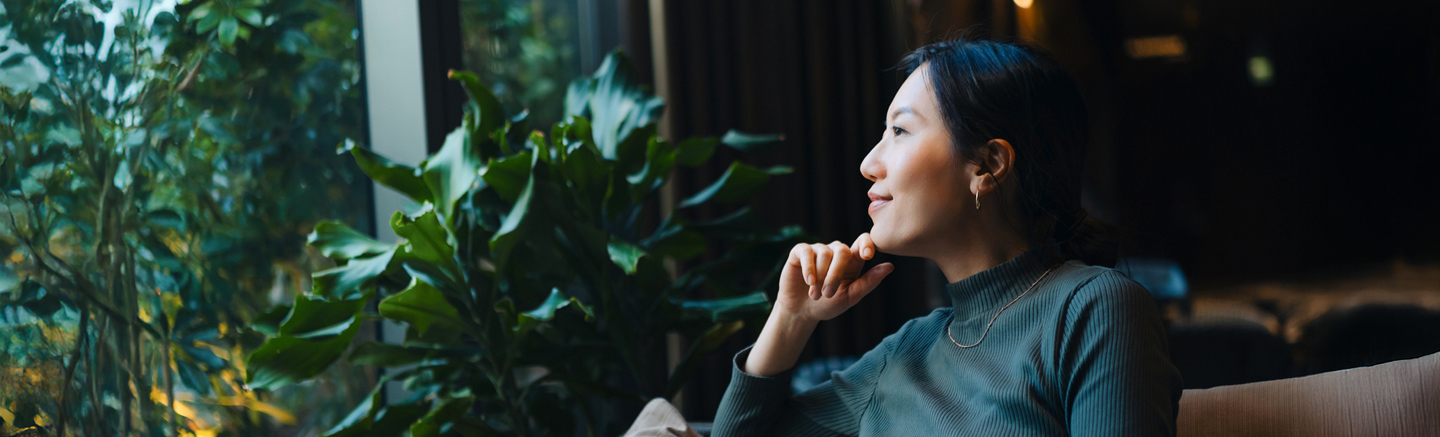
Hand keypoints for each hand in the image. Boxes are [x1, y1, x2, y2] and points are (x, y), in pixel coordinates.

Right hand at [775, 233, 894, 323]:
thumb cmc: (828, 305)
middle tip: (828, 294)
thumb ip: (869, 282)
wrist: (801, 312)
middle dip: (835, 274)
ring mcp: (818, 250)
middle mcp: (836, 251)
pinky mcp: (800, 252)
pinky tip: (809, 282)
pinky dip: (809, 268)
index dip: (867, 244)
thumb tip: (890, 266)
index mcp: (852, 261)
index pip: (863, 242)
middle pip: (842, 251)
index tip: (867, 256)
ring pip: (824, 253)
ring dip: (820, 277)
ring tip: (815, 295)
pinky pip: (806, 252)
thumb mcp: (850, 296)